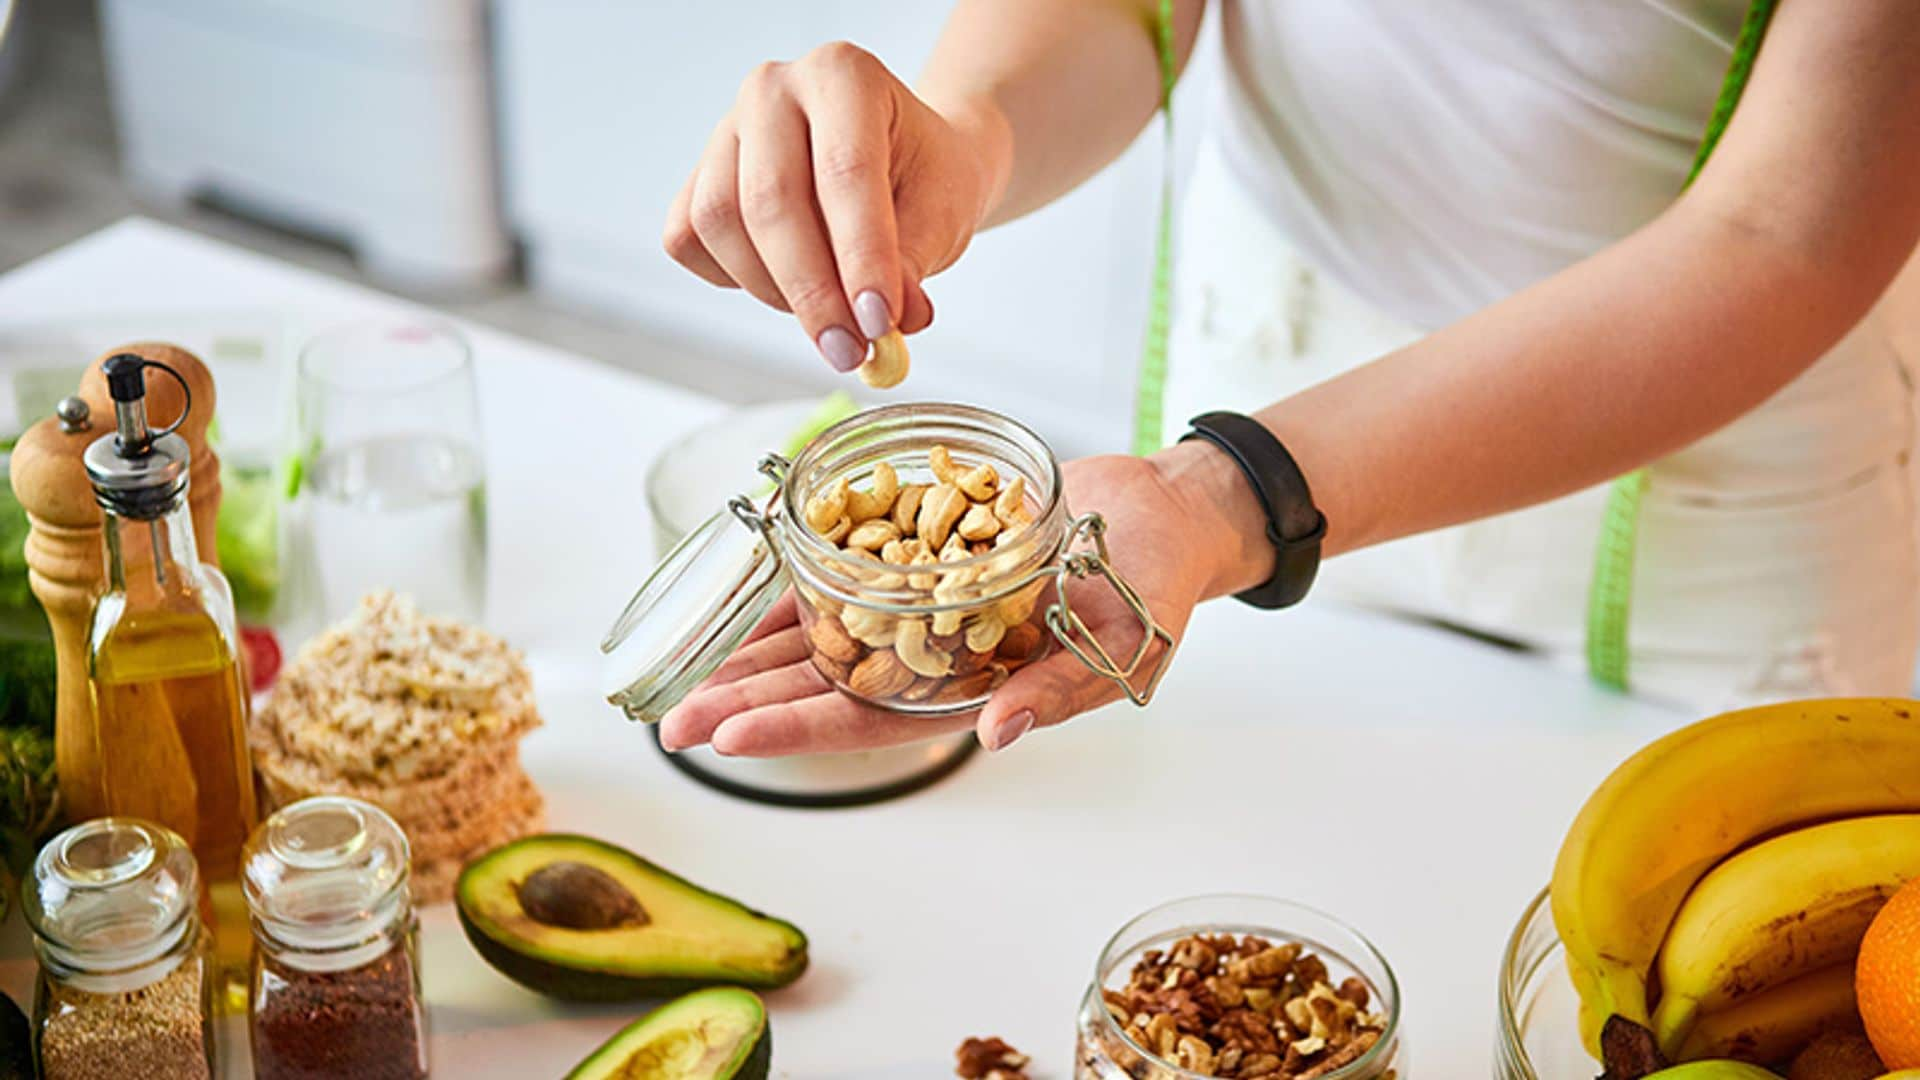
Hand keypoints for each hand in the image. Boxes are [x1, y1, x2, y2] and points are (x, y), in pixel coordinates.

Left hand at [659, 454, 1221, 755]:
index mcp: (975, 692)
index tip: (730, 737)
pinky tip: (739, 588)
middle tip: (669, 720)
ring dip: (751, 651)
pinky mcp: (918, 553)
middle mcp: (935, 658)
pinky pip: (843, 570)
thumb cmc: (1156, 587)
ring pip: (820, 634)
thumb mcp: (1124, 643)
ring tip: (678, 670)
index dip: (799, 731)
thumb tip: (998, 731)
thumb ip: (1060, 688)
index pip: (871, 724)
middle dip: (747, 702)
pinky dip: (794, 578)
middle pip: (825, 686)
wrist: (1161, 512)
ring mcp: (921, 608)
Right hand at [663, 42, 1006, 372]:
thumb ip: (913, 264)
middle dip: (812, 292)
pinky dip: (733, 278)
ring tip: (829, 317)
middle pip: (771, 200)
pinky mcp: (698, 174)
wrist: (906, 158)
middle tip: (850, 351)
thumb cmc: (924, 175)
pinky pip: (689, 238)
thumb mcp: (942, 211)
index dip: (861, 257)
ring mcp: (726, 128)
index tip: (880, 324)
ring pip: (720, 222)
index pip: (844, 173)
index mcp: (843, 75)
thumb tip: (888, 326)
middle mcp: (774, 89)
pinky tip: (783, 285)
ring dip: (774, 291)